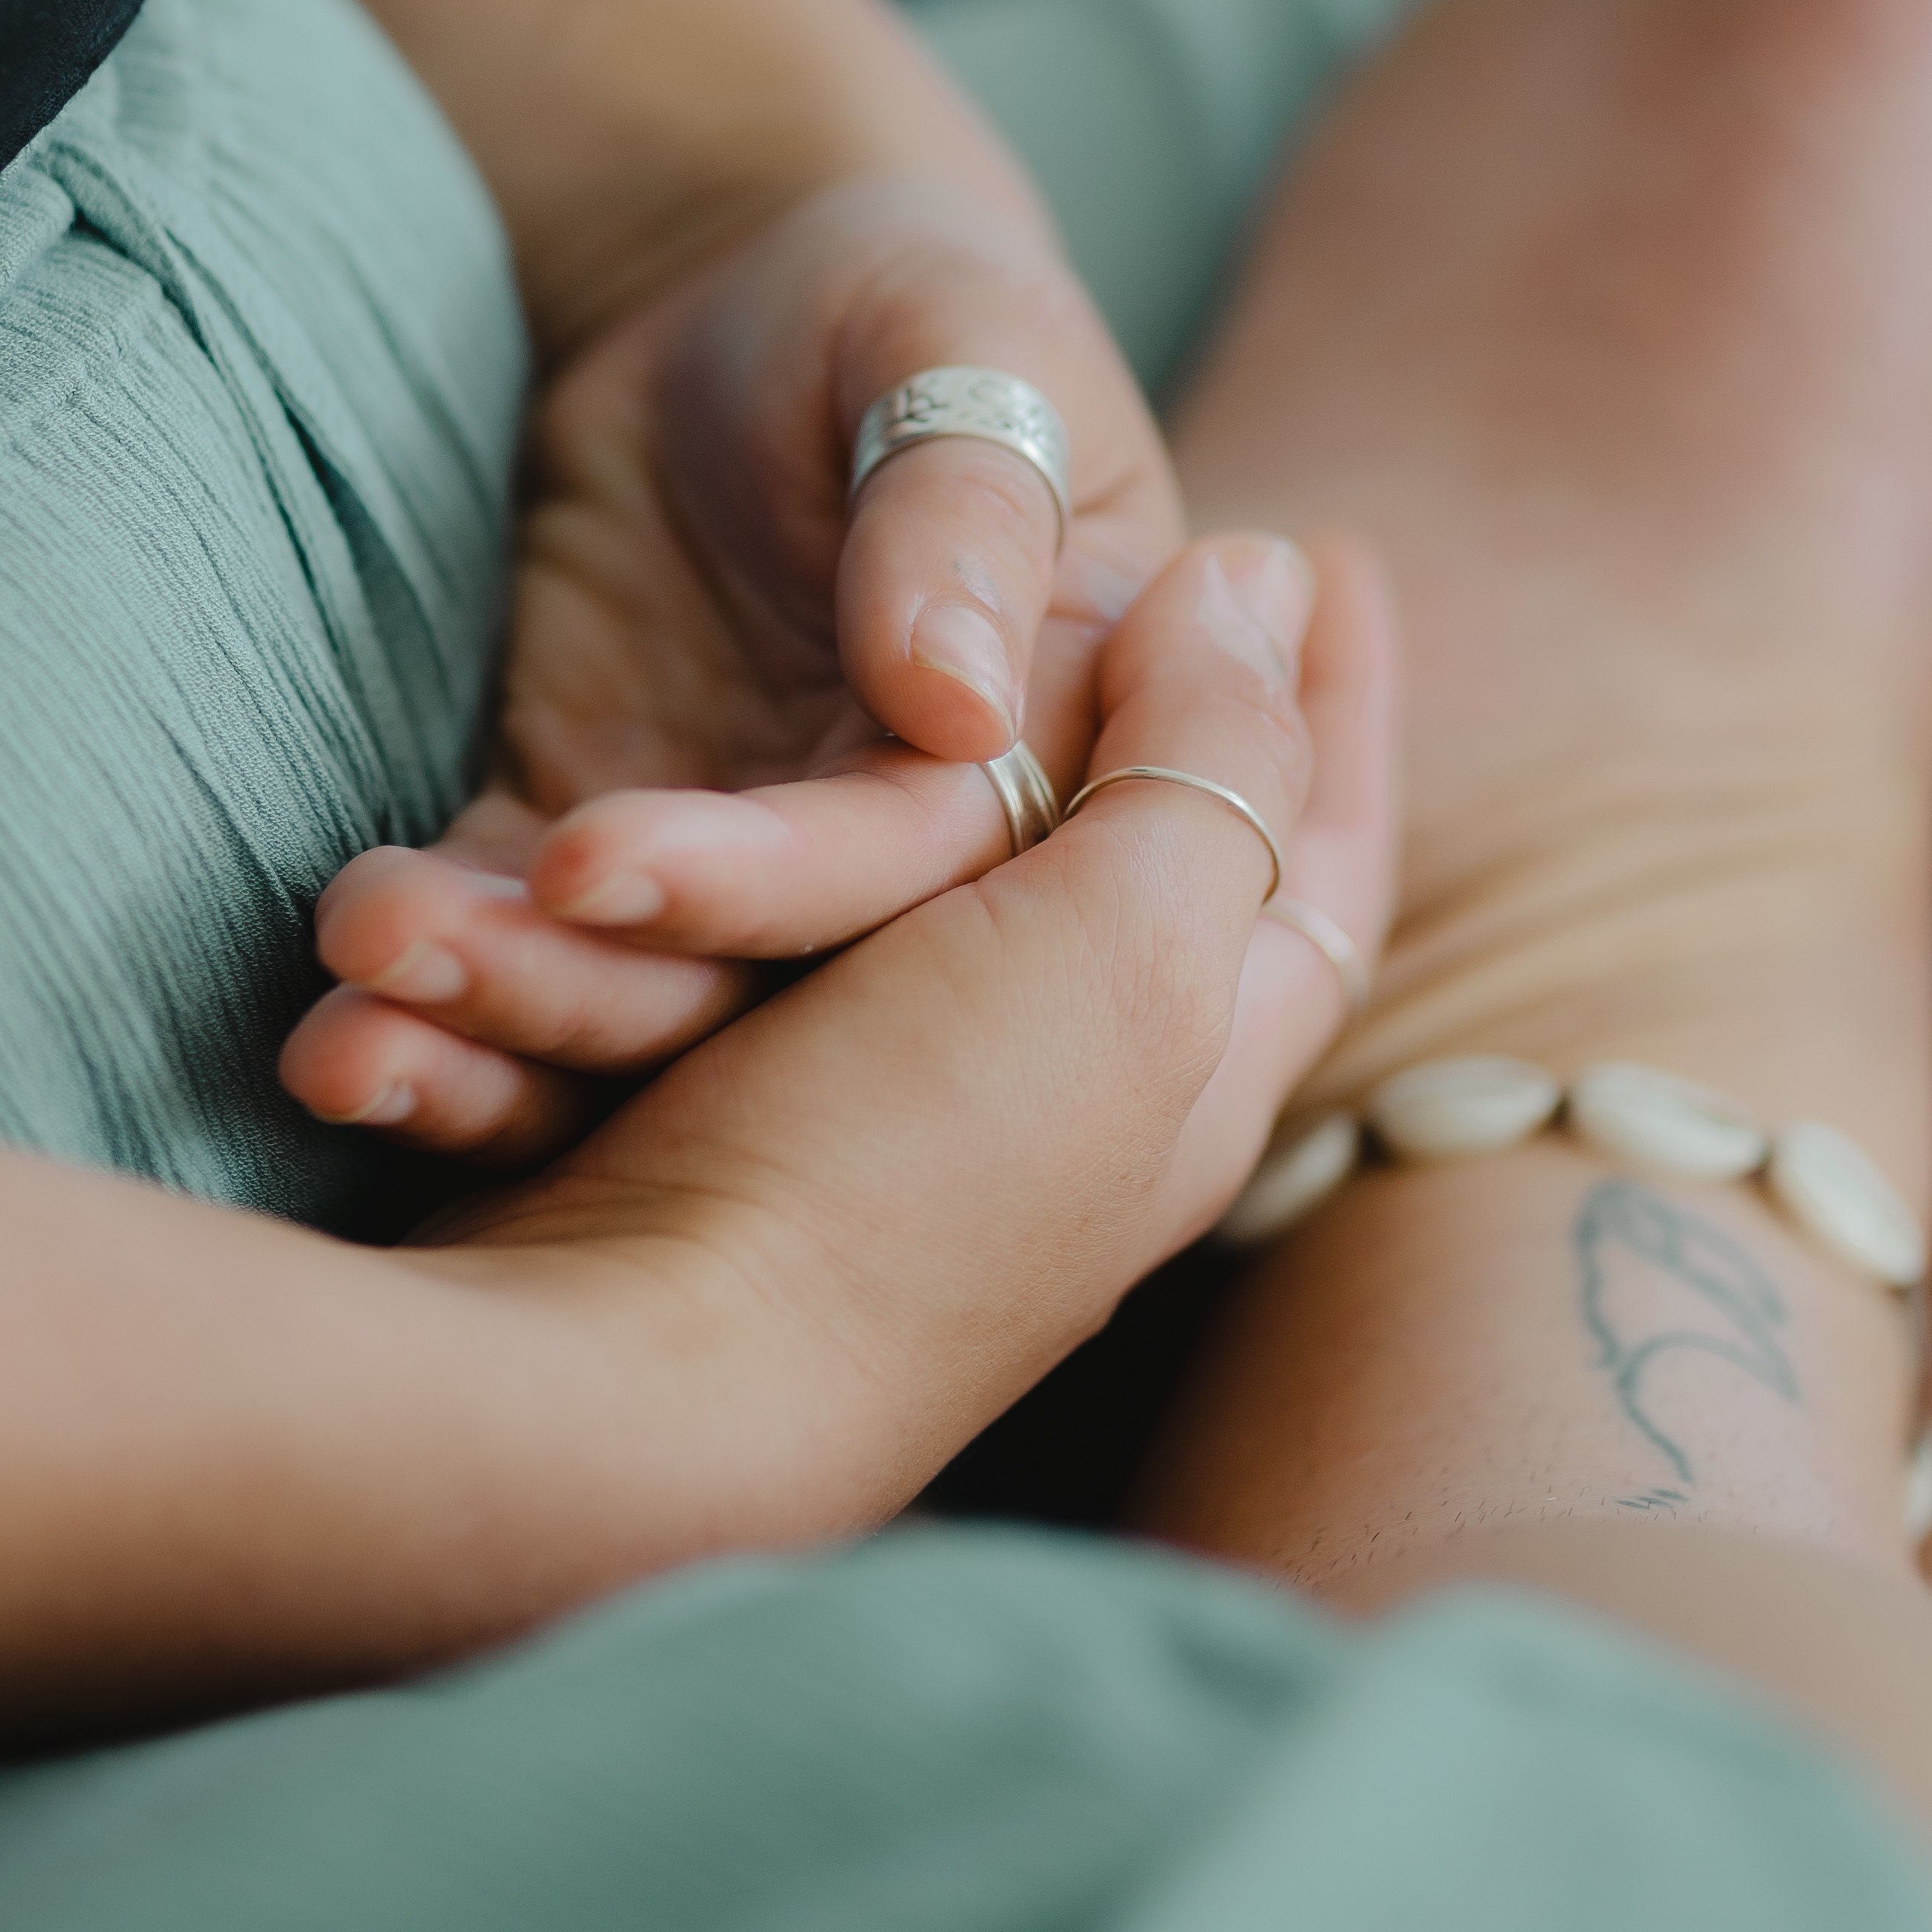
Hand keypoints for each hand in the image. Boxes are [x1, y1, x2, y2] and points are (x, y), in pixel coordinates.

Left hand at [286, 175, 1184, 1165]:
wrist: (740, 297)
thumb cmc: (892, 305)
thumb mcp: (963, 341)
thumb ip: (968, 512)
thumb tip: (957, 705)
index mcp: (1029, 742)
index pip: (896, 858)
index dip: (748, 882)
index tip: (586, 863)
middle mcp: (887, 850)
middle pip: (746, 981)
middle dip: (571, 994)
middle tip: (395, 972)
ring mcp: (726, 863)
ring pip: (622, 1002)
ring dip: (478, 1035)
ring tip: (334, 1045)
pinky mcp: (584, 841)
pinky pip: (511, 946)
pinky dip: (426, 998)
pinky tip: (325, 1035)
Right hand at [429, 532, 1402, 1510]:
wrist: (626, 1394)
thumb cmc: (902, 1180)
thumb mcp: (1125, 950)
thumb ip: (1205, 765)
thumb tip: (1263, 585)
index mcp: (1181, 1055)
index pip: (1312, 854)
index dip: (1336, 706)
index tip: (1346, 553)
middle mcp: (1036, 1092)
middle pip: (1077, 837)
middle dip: (1077, 689)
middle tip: (1117, 537)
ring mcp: (848, 1109)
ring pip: (819, 876)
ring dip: (758, 795)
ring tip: (810, 635)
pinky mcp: (668, 1121)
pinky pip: (647, 962)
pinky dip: (610, 896)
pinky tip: (586, 828)